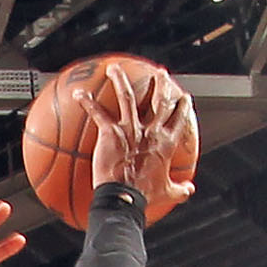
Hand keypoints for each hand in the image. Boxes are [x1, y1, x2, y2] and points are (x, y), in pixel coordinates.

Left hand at [88, 75, 195, 214]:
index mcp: (166, 143)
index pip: (179, 118)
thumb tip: (189, 190)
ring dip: (120, 80)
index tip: (183, 96)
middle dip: (161, 84)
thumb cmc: (145, 196)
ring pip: (127, 96)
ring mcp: (130, 128)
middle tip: (160, 73)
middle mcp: (151, 130)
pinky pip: (98, 113)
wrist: (125, 197)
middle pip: (159, 100)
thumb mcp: (168, 192)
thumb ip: (180, 189)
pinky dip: (87, 102)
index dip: (183, 106)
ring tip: (114, 68)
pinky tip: (77, 93)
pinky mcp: (111, 132)